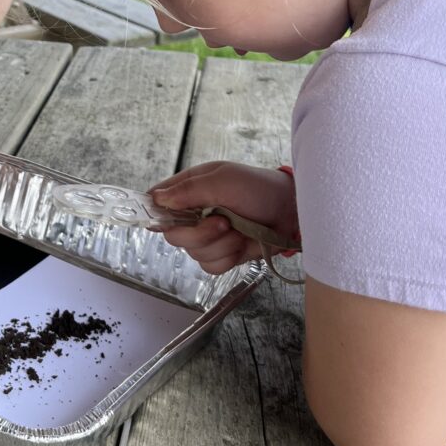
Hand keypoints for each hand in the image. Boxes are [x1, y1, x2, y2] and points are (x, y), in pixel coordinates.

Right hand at [151, 161, 297, 274]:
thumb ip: (189, 190)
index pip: (157, 202)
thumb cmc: (257, 187)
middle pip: (173, 235)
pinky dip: (228, 257)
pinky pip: (211, 266)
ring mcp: (206, 236)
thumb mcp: (222, 180)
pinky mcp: (221, 254)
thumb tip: (157, 199)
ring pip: (193, 253)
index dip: (154, 213)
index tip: (164, 220)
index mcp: (188, 190)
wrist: (291, 210)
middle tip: (222, 223)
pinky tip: (241, 243)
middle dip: (198, 234)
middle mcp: (192, 214)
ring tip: (240, 230)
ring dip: (220, 245)